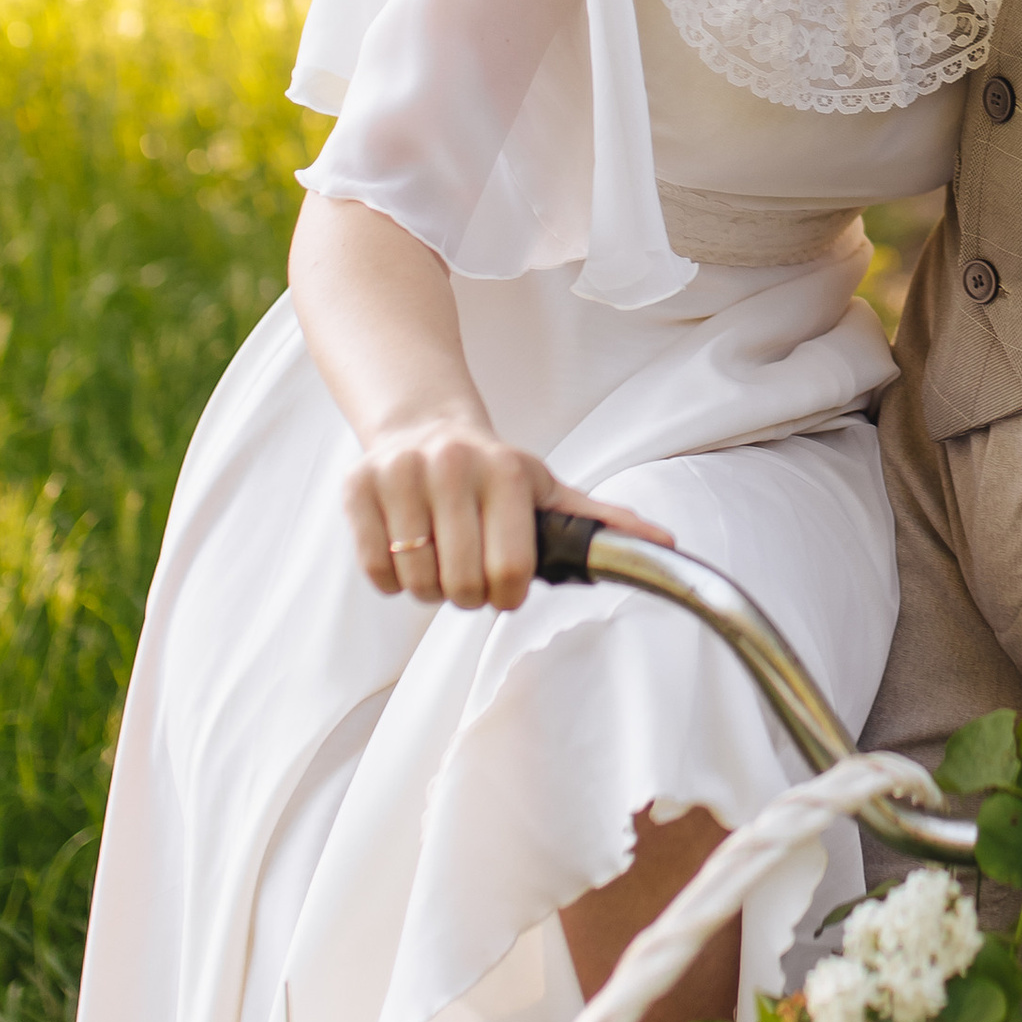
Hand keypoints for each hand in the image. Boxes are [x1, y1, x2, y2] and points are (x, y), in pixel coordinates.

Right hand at [345, 418, 657, 613]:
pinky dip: (391, 577)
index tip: (505, 584)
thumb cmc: (493, 472)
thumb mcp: (549, 492)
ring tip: (440, 555)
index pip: (509, 573)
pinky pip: (375, 571)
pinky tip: (407, 547)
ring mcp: (400, 475)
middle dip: (468, 593)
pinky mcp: (357, 488)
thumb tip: (665, 542)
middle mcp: (451, 467)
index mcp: (505, 472)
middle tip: (470, 570)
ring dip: (429, 587)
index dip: (507, 594)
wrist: (423, 426)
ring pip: (416, 581)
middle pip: (461, 585)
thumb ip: (600, 522)